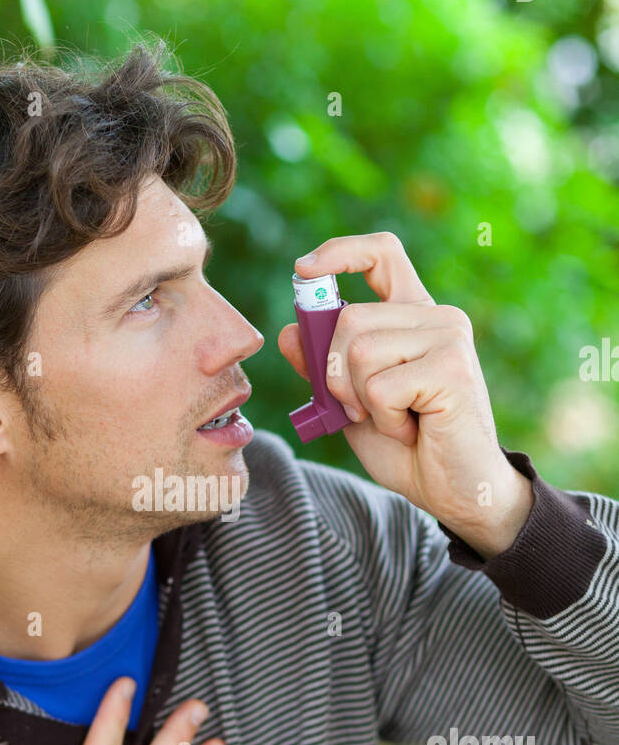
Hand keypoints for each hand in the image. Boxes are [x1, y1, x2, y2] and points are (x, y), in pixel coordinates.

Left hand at [278, 231, 532, 556]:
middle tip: (361, 409)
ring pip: (359, 351)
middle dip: (334, 373)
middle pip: (349, 317)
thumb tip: (288, 330)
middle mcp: (437, 317)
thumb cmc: (408, 447)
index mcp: (414, 315)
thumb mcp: (350, 404)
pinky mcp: (452, 368)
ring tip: (394, 418)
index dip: (339, 253)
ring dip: (360, 400)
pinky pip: (379, 386)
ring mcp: (449, 338)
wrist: (455, 491)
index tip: (303, 270)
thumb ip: (323, 367)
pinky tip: (412, 428)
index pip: (381, 254)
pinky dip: (382, 418)